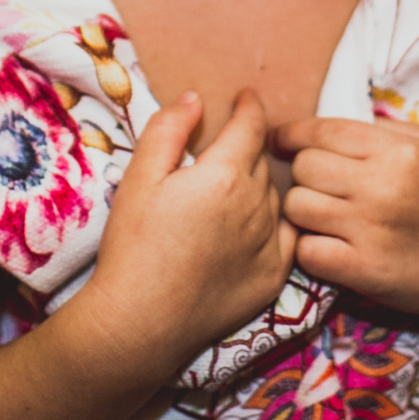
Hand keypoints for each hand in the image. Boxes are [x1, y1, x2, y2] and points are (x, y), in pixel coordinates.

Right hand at [72, 90, 296, 373]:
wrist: (141, 321)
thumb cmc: (133, 246)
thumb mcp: (139, 178)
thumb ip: (168, 130)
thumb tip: (195, 99)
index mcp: (223, 175)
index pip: (250, 126)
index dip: (249, 106)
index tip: (245, 97)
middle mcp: (255, 206)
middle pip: (261, 161)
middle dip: (246, 148)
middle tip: (224, 150)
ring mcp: (269, 244)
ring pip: (273, 196)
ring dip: (257, 185)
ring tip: (229, 191)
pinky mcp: (272, 277)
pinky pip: (285, 235)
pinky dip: (272, 222)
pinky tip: (252, 225)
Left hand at [275, 115, 418, 325]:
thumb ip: (379, 129)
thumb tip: (322, 124)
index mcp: (398, 151)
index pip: (321, 131)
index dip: (291, 134)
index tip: (280, 141)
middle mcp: (384, 187)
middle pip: (303, 167)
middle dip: (302, 174)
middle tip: (318, 186)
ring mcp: (372, 231)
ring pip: (297, 207)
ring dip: (302, 212)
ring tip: (322, 216)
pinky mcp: (364, 271)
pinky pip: (307, 251)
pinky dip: (310, 248)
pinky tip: (327, 245)